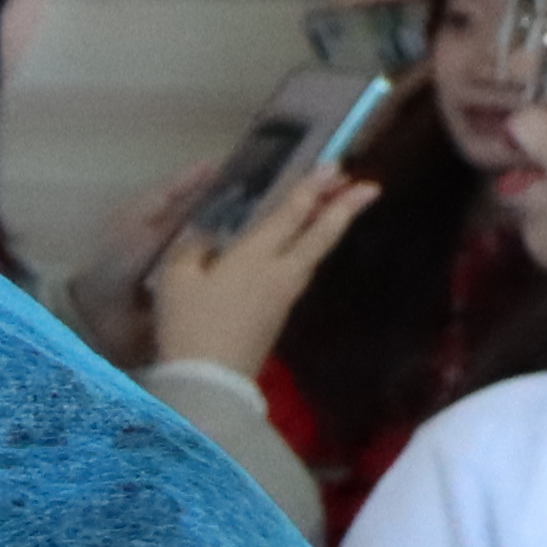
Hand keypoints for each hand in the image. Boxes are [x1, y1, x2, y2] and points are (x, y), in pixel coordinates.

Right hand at [142, 159, 381, 383]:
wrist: (209, 380)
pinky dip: (309, 251)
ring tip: (340, 210)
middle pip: (321, 234)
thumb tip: (207, 240)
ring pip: (315, 253)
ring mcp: (285, 295)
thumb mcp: (177, 280)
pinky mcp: (279, 315)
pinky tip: (302, 248)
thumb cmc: (190, 325)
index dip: (312, 188)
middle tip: (369, 186)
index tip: (335, 166)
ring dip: (330, 228)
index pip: (291, 213)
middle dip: (345, 207)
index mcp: (255, 255)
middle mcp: (280, 271)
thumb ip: (193, 251)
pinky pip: (300, 272)